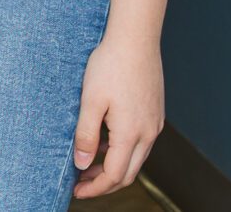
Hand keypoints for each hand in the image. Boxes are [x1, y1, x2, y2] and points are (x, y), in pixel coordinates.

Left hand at [71, 30, 164, 196]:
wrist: (135, 39)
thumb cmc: (110, 66)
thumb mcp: (90, 101)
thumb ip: (86, 135)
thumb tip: (82, 165)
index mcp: (131, 134)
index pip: (114, 176)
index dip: (95, 188)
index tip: (76, 192)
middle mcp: (148, 133)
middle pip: (128, 173)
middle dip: (104, 183)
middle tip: (80, 184)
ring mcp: (154, 124)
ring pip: (136, 159)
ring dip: (113, 167)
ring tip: (88, 164)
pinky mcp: (154, 113)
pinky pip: (140, 142)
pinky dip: (122, 150)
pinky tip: (104, 142)